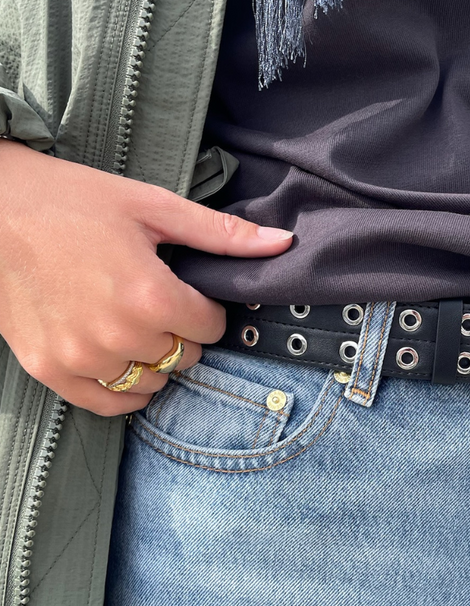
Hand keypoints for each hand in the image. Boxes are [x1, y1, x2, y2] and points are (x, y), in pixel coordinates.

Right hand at [0, 142, 292, 414]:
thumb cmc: (71, 200)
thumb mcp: (151, 206)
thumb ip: (219, 235)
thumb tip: (283, 244)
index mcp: (150, 295)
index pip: (211, 327)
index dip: (206, 308)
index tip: (187, 292)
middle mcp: (118, 336)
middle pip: (184, 357)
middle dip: (181, 333)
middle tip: (156, 303)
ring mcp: (81, 358)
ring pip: (151, 384)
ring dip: (153, 361)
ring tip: (132, 325)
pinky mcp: (49, 370)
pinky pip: (107, 405)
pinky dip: (122, 389)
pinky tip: (117, 358)